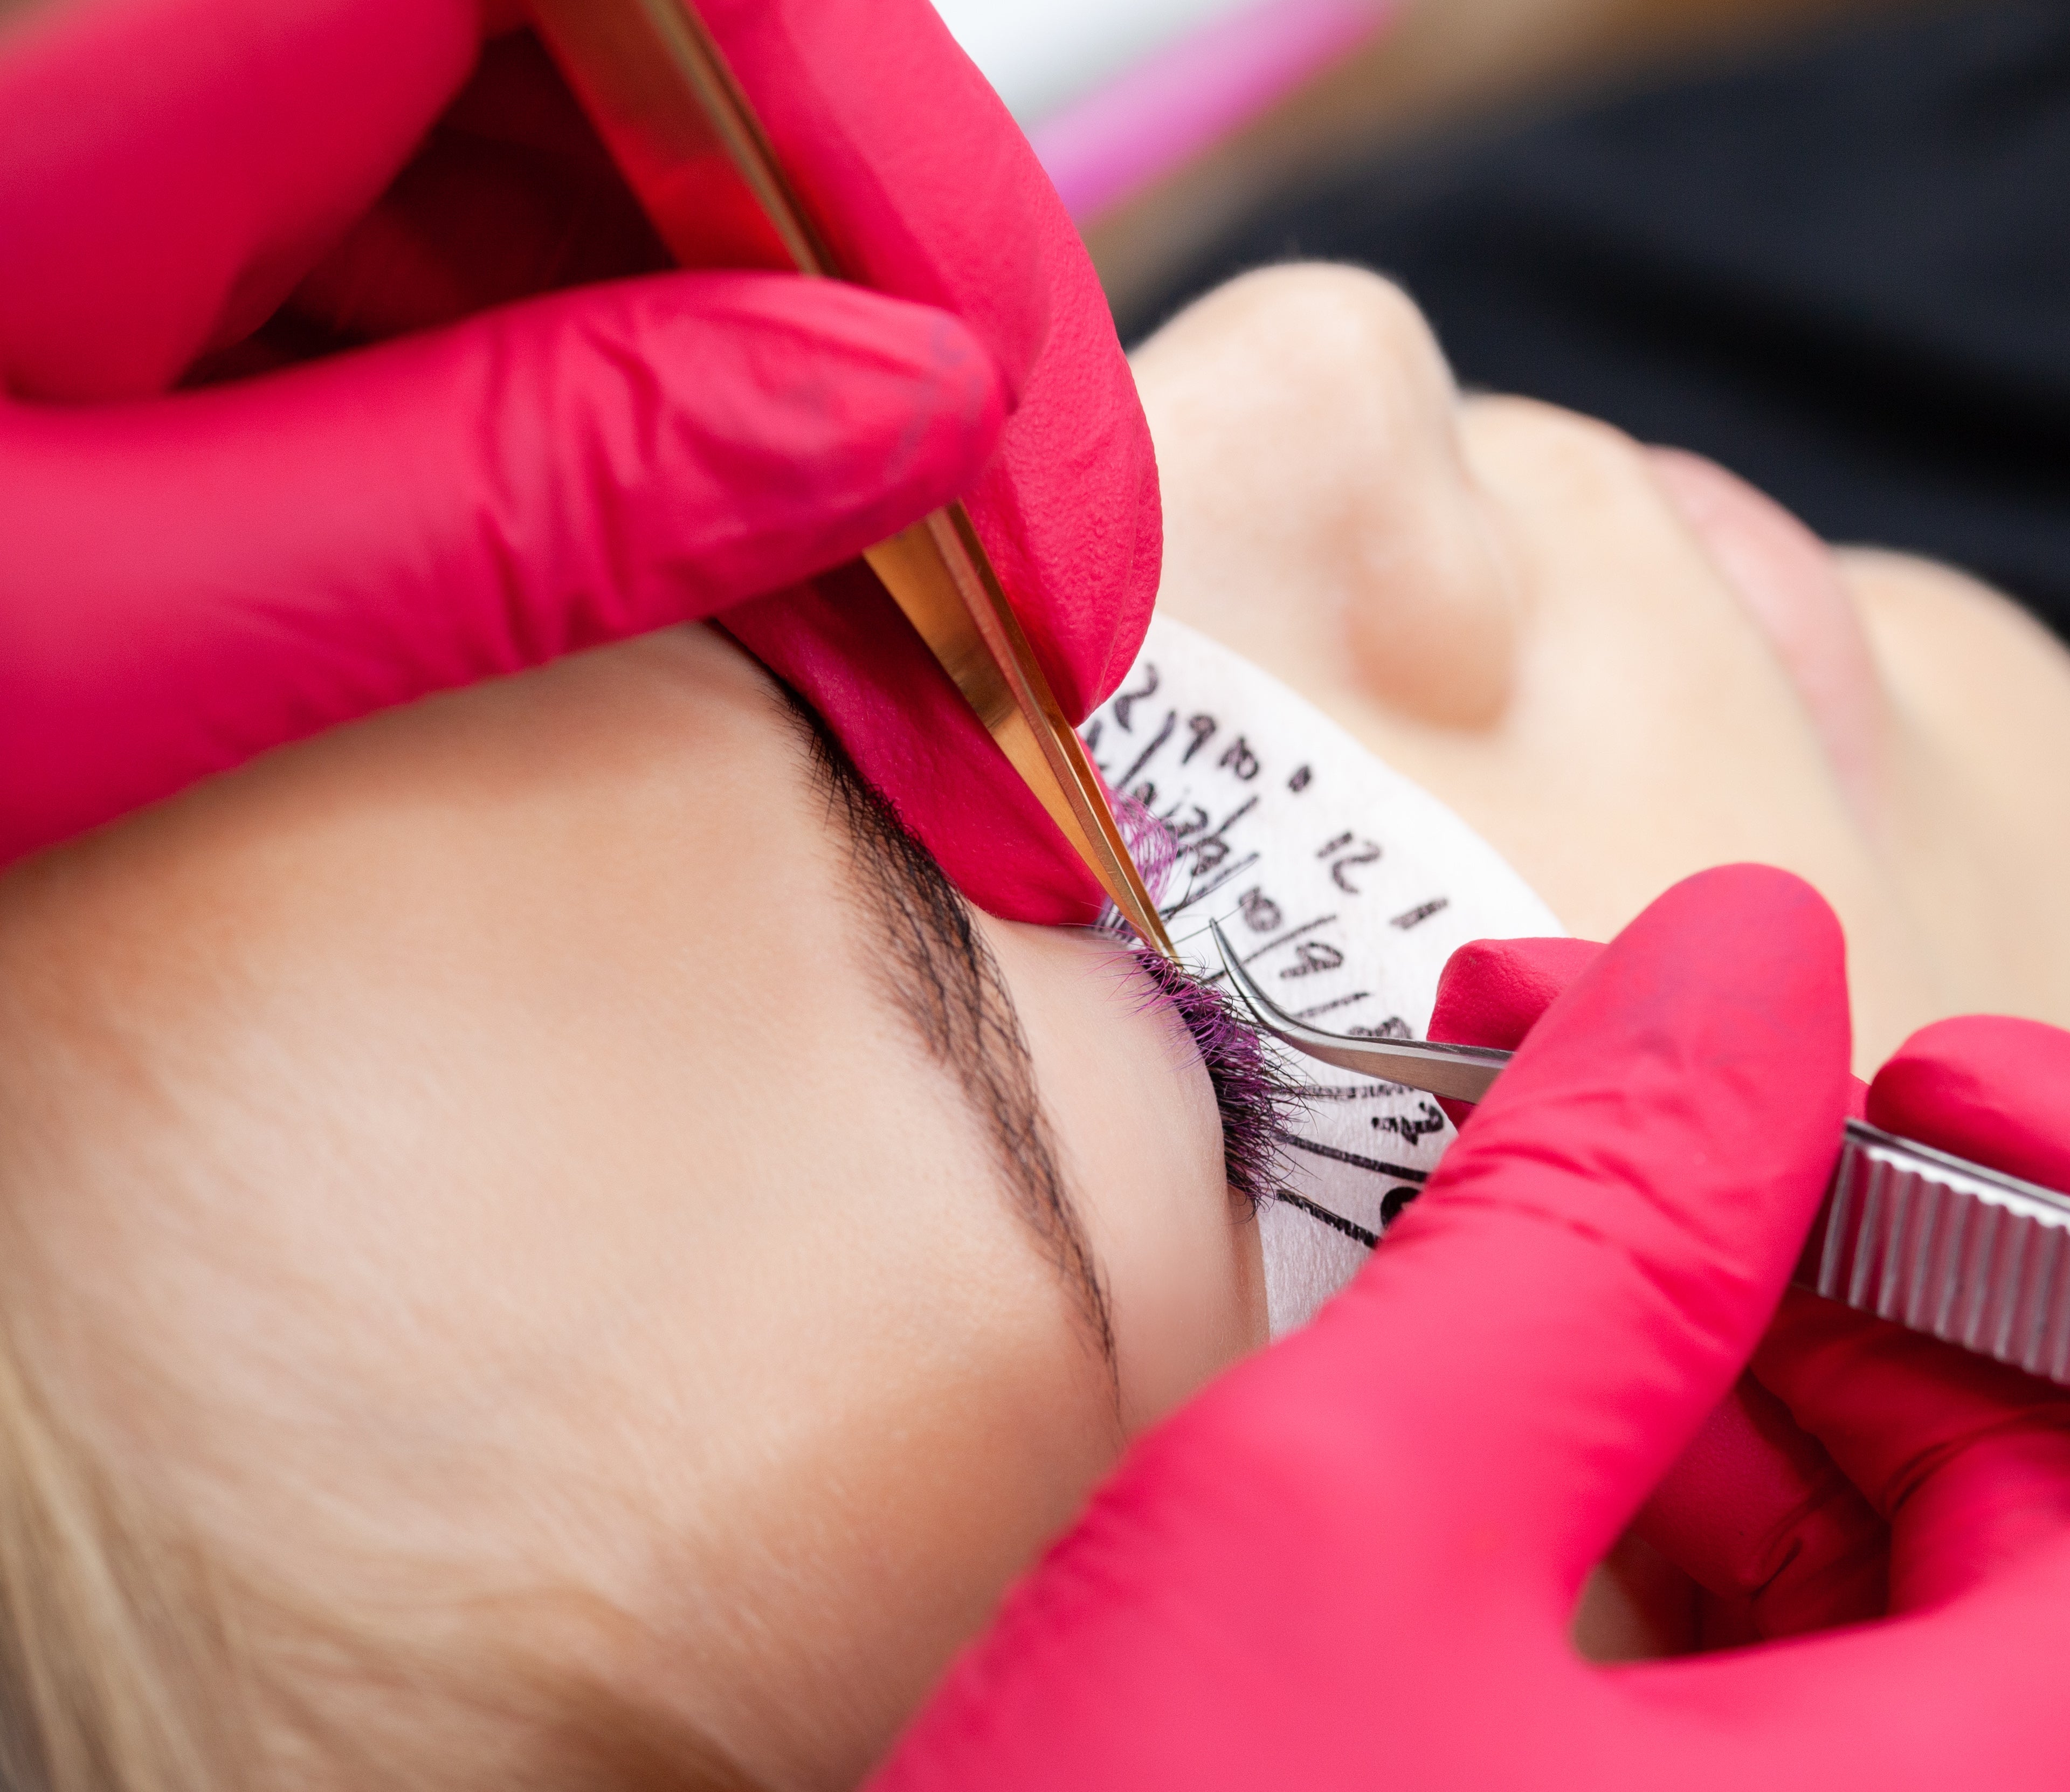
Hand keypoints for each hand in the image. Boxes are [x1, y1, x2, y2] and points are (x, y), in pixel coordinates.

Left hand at [1, 0, 1156, 918]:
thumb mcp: (85, 614)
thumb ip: (527, 491)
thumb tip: (911, 424)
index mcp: (170, 9)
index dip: (945, 230)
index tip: (1051, 532)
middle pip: (702, 63)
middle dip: (897, 363)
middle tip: (1002, 661)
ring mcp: (206, 42)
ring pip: (616, 148)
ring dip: (776, 411)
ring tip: (866, 682)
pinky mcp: (202, 102)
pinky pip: (490, 193)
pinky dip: (619, 387)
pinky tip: (676, 573)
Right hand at [1429, 928, 2069, 1788]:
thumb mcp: (1329, 1534)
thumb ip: (1590, 1224)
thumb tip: (1752, 970)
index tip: (1940, 1095)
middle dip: (1901, 1248)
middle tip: (1653, 1089)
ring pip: (1970, 1583)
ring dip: (1782, 1341)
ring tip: (1545, 1197)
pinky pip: (1834, 1677)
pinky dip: (1713, 1484)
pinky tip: (1538, 1373)